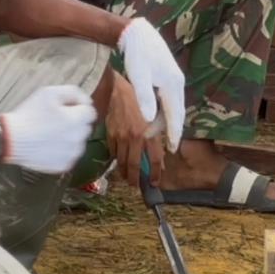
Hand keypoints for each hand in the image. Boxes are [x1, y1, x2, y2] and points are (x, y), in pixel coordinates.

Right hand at [0, 85, 97, 174]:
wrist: (10, 140)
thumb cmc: (29, 114)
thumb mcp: (49, 93)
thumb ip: (74, 92)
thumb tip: (87, 101)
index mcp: (77, 121)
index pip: (90, 112)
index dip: (77, 107)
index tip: (63, 109)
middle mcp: (79, 139)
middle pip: (85, 127)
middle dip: (74, 122)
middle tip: (54, 120)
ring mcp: (72, 155)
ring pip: (78, 142)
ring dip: (69, 136)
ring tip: (49, 133)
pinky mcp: (64, 166)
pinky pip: (69, 155)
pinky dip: (62, 150)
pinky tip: (47, 145)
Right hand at [105, 72, 165, 187]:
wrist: (119, 87)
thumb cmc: (142, 97)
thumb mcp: (157, 114)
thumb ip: (159, 133)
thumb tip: (164, 150)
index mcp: (148, 133)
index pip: (154, 160)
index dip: (154, 173)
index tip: (154, 182)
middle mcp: (134, 138)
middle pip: (134, 165)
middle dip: (135, 179)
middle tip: (136, 186)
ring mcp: (120, 136)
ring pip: (121, 161)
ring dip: (124, 172)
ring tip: (126, 178)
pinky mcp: (110, 133)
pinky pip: (112, 151)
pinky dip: (116, 158)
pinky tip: (118, 161)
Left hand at [118, 17, 185, 151]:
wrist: (137, 32)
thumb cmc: (137, 54)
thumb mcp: (138, 76)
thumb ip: (145, 98)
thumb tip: (150, 119)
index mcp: (172, 85)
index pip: (175, 115)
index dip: (174, 133)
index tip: (172, 148)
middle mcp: (178, 83)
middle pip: (177, 112)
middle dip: (172, 130)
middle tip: (166, 147)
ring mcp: (174, 79)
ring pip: (174, 106)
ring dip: (166, 120)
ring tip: (154, 132)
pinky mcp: (168, 75)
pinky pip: (170, 99)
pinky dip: (165, 110)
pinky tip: (156, 115)